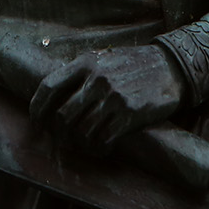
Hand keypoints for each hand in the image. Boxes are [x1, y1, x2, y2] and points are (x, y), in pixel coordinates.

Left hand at [29, 44, 185, 148]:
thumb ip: (80, 74)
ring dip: (79, 144)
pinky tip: (101, 148)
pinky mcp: (129, 113)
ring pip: (81, 131)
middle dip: (59, 133)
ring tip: (84, 145)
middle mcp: (96, 79)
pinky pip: (103, 139)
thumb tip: (54, 98)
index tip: (37, 122)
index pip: (49, 86)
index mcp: (85, 63)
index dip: (38, 108)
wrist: (170, 67)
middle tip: (63, 140)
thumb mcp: (103, 59)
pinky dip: (98, 149)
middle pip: (63, 115)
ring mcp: (113, 96)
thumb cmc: (133, 65)